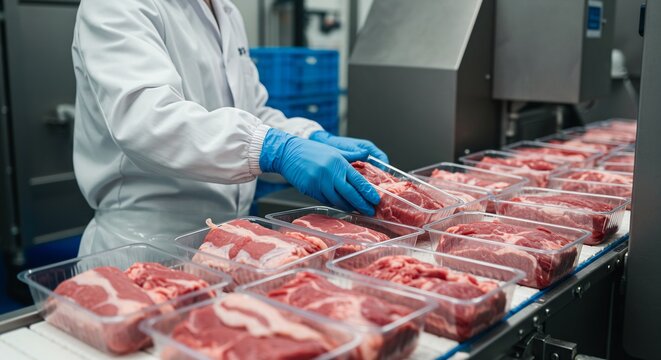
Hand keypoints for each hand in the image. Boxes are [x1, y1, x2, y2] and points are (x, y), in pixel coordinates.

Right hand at [260, 128, 379, 214]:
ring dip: (349, 207)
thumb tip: (366, 153)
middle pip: (350, 194)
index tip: (376, 200)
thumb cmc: (311, 151)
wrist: (287, 153)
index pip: (357, 180)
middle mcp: (330, 174)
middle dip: (362, 204)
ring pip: (338, 201)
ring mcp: (319, 183)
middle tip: (370, 211)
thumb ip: (351, 155)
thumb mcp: (333, 150)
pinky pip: (326, 200)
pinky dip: (335, 204)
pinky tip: (342, 206)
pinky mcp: (310, 190)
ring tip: (357, 210)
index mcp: (338, 163)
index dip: (367, 192)